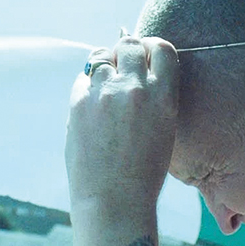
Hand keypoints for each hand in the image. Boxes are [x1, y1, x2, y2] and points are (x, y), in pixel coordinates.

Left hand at [65, 37, 178, 208]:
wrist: (114, 200)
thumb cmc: (144, 171)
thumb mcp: (165, 128)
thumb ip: (155, 95)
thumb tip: (140, 68)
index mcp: (164, 95)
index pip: (161, 47)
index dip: (151, 48)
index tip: (146, 55)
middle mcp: (135, 87)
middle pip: (128, 45)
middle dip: (126, 51)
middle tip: (124, 65)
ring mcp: (104, 93)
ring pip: (101, 55)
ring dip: (104, 64)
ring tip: (106, 83)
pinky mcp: (79, 102)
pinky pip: (83, 78)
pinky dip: (88, 84)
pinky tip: (93, 102)